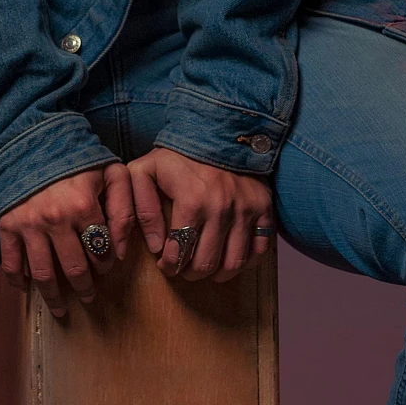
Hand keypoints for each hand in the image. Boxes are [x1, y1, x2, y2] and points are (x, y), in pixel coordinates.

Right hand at [0, 164, 137, 313]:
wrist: (31, 139)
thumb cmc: (75, 156)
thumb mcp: (111, 173)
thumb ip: (124, 208)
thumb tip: (120, 250)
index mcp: (83, 206)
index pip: (100, 249)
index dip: (105, 264)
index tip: (105, 269)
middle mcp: (55, 221)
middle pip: (74, 268)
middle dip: (84, 288)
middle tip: (89, 298)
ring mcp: (29, 225)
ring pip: (43, 274)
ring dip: (53, 296)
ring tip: (60, 309)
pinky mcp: (7, 225)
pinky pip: (12, 262)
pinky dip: (18, 280)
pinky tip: (25, 289)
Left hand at [125, 147, 273, 281]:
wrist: (216, 130)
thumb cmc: (175, 155)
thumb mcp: (144, 172)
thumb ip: (142, 208)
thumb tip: (155, 246)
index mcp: (192, 200)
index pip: (179, 252)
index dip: (169, 266)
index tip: (165, 265)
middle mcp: (222, 208)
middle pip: (206, 263)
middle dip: (190, 273)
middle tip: (183, 269)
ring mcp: (246, 209)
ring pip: (233, 262)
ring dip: (217, 273)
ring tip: (205, 268)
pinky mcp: (263, 207)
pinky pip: (259, 249)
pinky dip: (245, 262)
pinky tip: (229, 259)